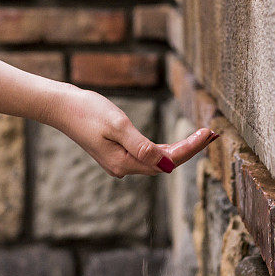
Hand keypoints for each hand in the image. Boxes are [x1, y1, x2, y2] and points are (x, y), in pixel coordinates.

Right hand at [46, 84, 217, 176]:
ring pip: (158, 160)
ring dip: (180, 149)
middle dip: (190, 149)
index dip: (189, 149)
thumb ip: (140, 145)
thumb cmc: (87, 111)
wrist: (62, 107)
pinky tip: (179, 143)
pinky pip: (148, 155)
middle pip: (165, 163)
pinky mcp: (119, 153)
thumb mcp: (116, 124)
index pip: (166, 161)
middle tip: (212, 134)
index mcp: (123, 163)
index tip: (207, 134)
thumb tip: (164, 161)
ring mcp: (120, 162)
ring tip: (202, 137)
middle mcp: (123, 167)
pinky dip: (165, 149)